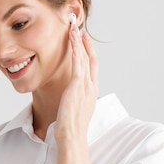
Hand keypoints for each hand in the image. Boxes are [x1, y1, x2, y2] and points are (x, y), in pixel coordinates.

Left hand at [55, 22, 98, 142]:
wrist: (73, 136)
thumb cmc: (71, 126)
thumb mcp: (75, 108)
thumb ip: (75, 98)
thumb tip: (71, 95)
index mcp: (91, 90)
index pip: (92, 65)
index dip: (88, 50)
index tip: (83, 39)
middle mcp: (91, 86)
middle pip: (90, 58)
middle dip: (85, 42)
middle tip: (79, 27)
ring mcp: (85, 87)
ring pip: (84, 59)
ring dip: (79, 43)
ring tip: (74, 29)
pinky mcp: (77, 88)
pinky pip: (78, 67)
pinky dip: (77, 54)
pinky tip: (74, 44)